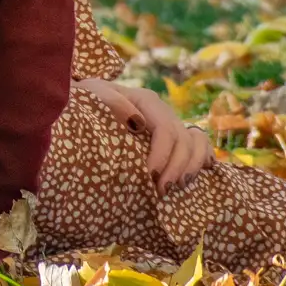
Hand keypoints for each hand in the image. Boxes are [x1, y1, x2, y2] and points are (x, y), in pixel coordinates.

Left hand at [78, 78, 212, 189]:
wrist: (82, 101)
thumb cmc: (86, 100)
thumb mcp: (93, 94)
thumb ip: (112, 103)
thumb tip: (138, 122)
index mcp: (146, 100)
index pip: (166, 130)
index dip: (162, 155)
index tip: (149, 177)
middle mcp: (163, 111)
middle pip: (183, 140)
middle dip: (175, 168)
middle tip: (160, 191)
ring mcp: (170, 122)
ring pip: (196, 142)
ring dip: (190, 167)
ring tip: (174, 188)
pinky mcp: (173, 135)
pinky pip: (199, 143)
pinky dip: (202, 158)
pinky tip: (194, 176)